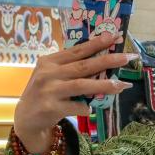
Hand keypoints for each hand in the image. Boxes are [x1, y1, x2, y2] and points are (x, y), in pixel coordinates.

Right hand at [14, 32, 134, 152]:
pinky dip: (87, 107)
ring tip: (122, 85)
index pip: (77, 50)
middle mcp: (48, 73)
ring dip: (104, 85)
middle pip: (84, 65)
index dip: (97, 43)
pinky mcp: (51, 107)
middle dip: (108, 60)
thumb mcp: (53, 75)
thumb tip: (105, 61)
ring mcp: (49, 90)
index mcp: (50, 61)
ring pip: (83, 85)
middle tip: (128, 57)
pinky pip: (77, 106)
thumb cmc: (45, 92)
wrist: (26, 118)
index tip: (115, 36)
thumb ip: (72, 68)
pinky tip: (90, 108)